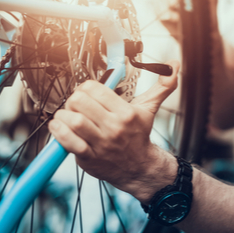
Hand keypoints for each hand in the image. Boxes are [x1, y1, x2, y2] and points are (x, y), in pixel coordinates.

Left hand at [49, 60, 179, 200]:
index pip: (96, 89)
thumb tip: (174, 65)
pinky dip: (59, 131)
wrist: (139, 167)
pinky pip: (68, 141)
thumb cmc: (140, 135)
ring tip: (67, 115)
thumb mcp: (150, 108)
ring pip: (74, 121)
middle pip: (81, 102)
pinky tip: (60, 126)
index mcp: (126, 113)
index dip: (86, 87)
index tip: (86, 91)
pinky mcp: (90, 158)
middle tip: (76, 103)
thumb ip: (162, 86)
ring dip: (64, 114)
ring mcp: (101, 144)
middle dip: (74, 99)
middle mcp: (114, 127)